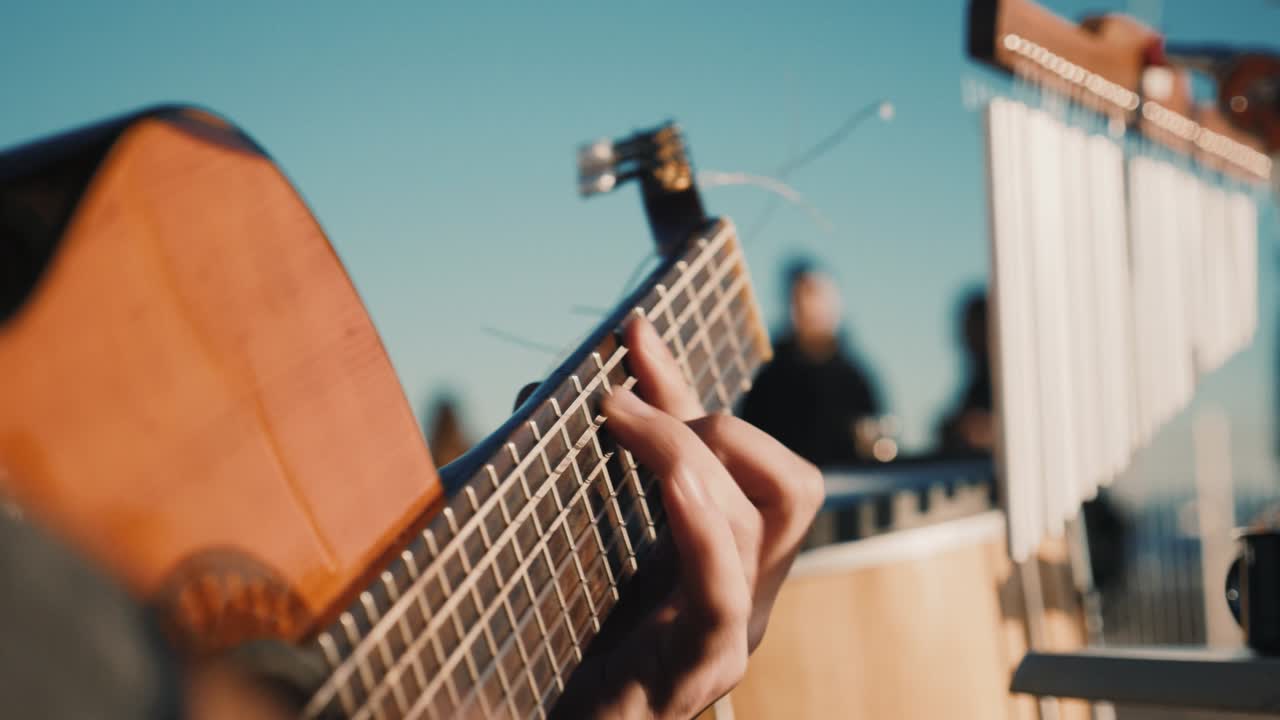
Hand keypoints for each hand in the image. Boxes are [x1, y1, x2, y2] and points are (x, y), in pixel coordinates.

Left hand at [553, 317, 823, 718]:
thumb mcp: (581, 538)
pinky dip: (702, 525)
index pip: (743, 459)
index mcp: (723, 563)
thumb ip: (583, 474)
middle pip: (790, 485)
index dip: (688, 388)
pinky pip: (723, 590)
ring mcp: (731, 634)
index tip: (635, 329)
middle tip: (629, 407)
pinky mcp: (700, 669)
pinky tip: (671, 482)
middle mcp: (744, 593)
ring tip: (620, 417)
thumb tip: (550, 386)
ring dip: (690, 452)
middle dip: (718, 426)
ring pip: (763, 521)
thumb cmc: (558, 647)